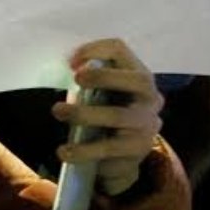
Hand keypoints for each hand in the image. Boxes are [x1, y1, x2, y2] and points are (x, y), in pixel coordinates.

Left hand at [50, 38, 164, 195]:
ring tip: (58, 111)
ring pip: (118, 116)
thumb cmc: (105, 116)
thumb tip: (66, 69)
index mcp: (137, 75)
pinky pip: (110, 148)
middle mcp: (150, 97)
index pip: (121, 50)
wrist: (120, 159)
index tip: (71, 62)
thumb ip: (88, 80)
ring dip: (84, 113)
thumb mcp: (99, 93)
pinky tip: (64, 151)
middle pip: (137, 80)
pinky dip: (83, 149)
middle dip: (104, 76)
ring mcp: (148, 124)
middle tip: (75, 79)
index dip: (95, 50)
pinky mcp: (139, 149)